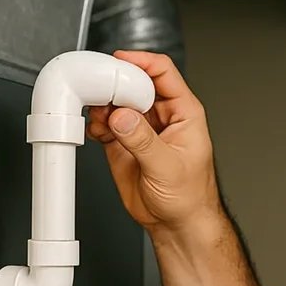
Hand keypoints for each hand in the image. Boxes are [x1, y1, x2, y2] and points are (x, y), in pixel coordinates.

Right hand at [85, 51, 220, 232]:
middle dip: (115, 83)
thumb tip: (123, 117)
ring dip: (102, 104)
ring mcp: (141, 128)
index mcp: (183, 112)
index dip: (141, 61)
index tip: (119, 61)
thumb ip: (143, 141)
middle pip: (135, 82)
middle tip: (100, 91)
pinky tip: (96, 131)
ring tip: (97, 116)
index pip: (162, 72)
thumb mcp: (168, 167)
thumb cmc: (189, 197)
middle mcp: (161, 115)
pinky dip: (96, 122)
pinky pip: (105, 122)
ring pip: (117, 101)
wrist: (176, 224)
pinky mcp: (123, 142)